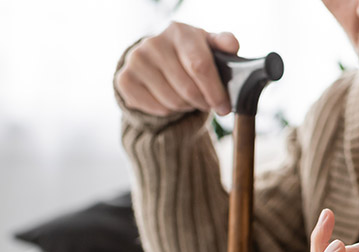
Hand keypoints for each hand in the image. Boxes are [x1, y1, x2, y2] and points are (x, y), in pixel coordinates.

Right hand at [115, 22, 238, 116]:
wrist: (158, 58)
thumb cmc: (190, 53)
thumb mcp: (209, 45)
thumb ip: (224, 44)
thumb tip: (232, 45)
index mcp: (180, 32)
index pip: (199, 66)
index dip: (214, 92)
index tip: (223, 107)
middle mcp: (154, 43)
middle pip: (187, 89)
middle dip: (202, 102)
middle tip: (206, 103)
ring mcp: (136, 60)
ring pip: (172, 102)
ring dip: (186, 107)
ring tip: (188, 98)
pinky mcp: (125, 79)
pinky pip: (156, 109)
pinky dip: (168, 111)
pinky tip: (170, 100)